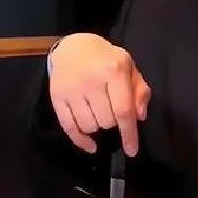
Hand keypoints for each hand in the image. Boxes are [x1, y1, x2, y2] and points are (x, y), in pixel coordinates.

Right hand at [48, 33, 150, 156]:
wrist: (73, 47)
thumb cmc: (106, 59)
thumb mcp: (129, 67)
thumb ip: (139, 91)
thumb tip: (140, 116)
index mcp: (114, 71)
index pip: (123, 110)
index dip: (129, 133)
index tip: (132, 150)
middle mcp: (92, 81)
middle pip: (106, 120)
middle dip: (114, 123)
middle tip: (112, 110)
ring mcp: (72, 90)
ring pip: (89, 126)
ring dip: (98, 127)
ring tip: (99, 113)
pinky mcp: (57, 97)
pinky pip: (69, 127)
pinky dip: (80, 140)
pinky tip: (90, 144)